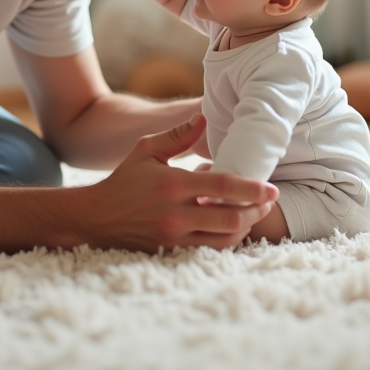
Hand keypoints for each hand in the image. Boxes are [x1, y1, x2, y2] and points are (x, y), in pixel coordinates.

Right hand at [82, 114, 277, 250]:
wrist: (97, 217)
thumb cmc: (125, 179)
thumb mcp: (146, 150)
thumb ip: (176, 136)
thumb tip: (204, 118)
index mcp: (173, 184)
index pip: (223, 188)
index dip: (253, 189)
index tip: (272, 189)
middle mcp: (176, 213)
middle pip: (232, 219)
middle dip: (256, 211)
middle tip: (268, 202)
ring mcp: (174, 236)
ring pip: (225, 239)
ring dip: (245, 227)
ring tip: (252, 212)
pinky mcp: (172, 250)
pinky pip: (210, 249)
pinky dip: (227, 238)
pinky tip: (231, 225)